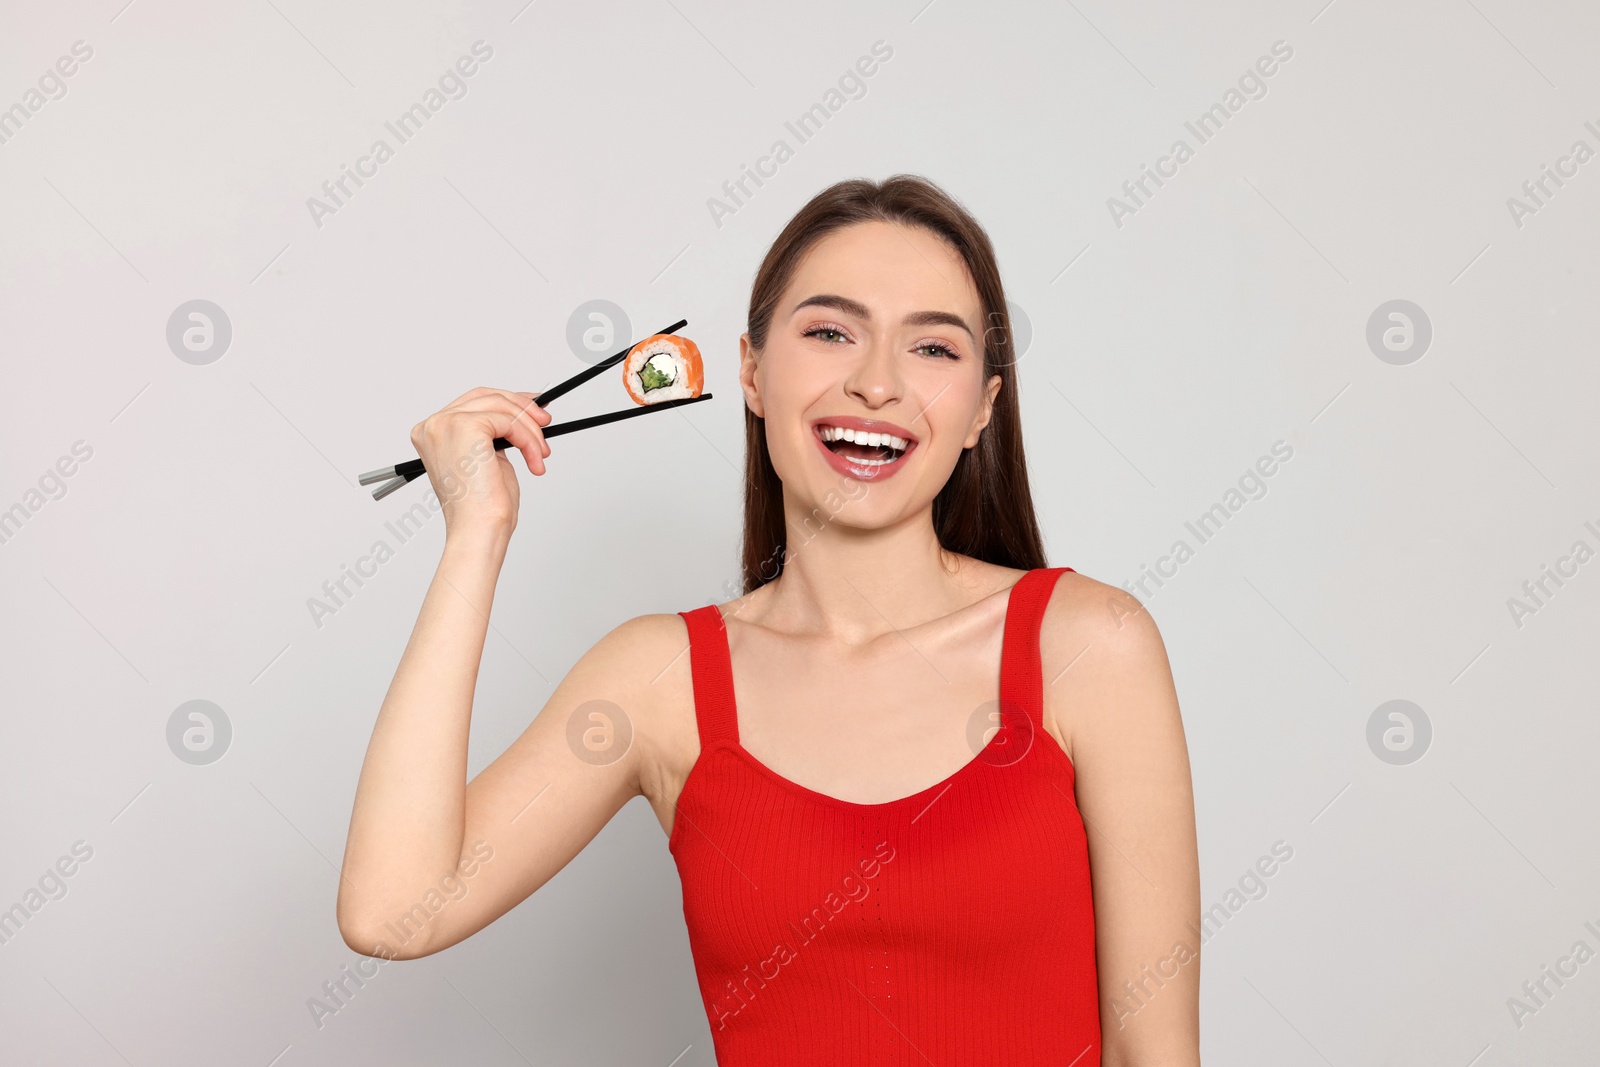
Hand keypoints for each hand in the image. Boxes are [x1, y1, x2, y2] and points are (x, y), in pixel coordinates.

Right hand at [408, 387, 551, 538]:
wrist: (478, 529)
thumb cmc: (482, 507)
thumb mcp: (488, 459)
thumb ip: (496, 434)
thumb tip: (523, 413)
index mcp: (433, 433)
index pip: (473, 402)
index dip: (507, 402)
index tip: (531, 408)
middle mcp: (434, 425)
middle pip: (485, 396)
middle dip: (521, 407)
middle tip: (544, 422)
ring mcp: (445, 424)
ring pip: (500, 406)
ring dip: (529, 429)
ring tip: (541, 453)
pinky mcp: (465, 427)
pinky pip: (508, 420)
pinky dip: (527, 439)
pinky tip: (534, 460)